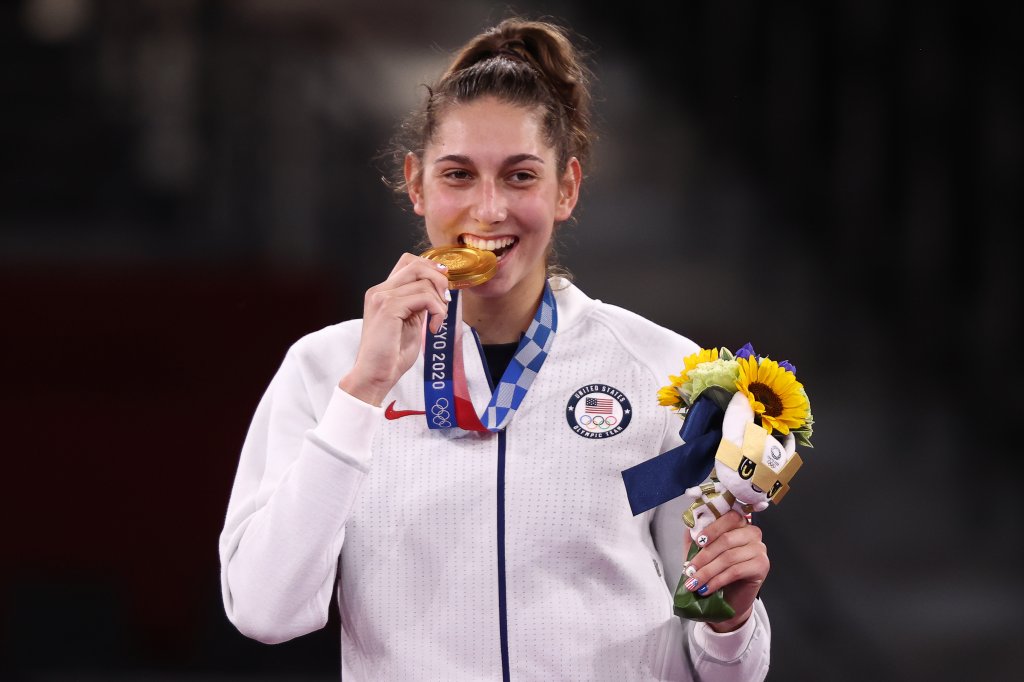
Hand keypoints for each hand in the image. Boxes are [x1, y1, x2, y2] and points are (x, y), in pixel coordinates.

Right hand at [339, 253, 449, 404]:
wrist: (374, 375)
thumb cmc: (391, 356)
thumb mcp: (409, 323)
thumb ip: (417, 305)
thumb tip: (437, 292)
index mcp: (382, 293)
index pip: (408, 263)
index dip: (430, 268)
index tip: (443, 286)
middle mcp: (379, 290)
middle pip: (416, 264)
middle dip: (438, 279)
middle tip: (445, 302)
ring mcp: (382, 297)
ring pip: (424, 281)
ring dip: (439, 302)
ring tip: (437, 321)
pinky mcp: (389, 307)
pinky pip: (424, 297)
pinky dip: (436, 311)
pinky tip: (432, 328)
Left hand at [684, 510, 768, 632]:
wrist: (730, 598)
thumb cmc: (716, 571)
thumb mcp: (700, 551)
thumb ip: (695, 535)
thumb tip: (690, 523)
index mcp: (739, 523)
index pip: (728, 518)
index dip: (712, 529)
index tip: (698, 541)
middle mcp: (752, 533)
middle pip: (726, 539)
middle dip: (704, 556)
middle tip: (689, 570)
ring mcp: (759, 549)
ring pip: (729, 557)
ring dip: (708, 571)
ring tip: (694, 582)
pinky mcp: (762, 566)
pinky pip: (736, 571)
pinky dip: (717, 580)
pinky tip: (706, 588)